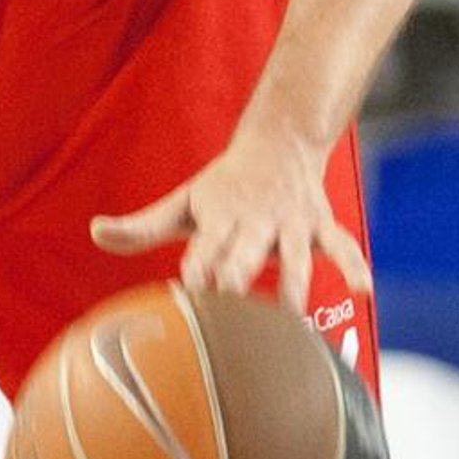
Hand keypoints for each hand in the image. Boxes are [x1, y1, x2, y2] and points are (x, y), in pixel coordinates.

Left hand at [90, 122, 369, 316]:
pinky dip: (354, 264)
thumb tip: (94, 232)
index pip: (204, 247)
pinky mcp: (320, 225)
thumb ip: (141, 226)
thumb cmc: (223, 187)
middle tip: (234, 303)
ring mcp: (291, 223)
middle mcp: (255, 221)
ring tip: (292, 317)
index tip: (190, 292)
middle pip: (246, 251)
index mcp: (218, 217)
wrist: (278, 141)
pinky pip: (341, 245)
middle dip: (240, 274)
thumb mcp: (182, 203)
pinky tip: (364, 290)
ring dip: (293, 284)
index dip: (198, 268)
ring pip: (294, 256)